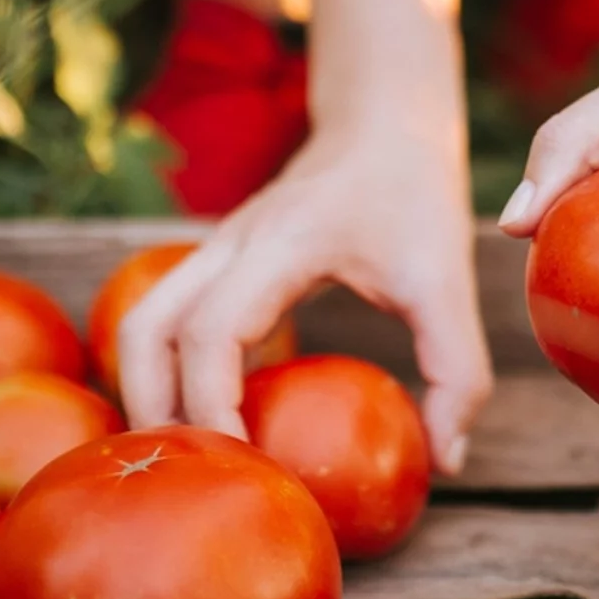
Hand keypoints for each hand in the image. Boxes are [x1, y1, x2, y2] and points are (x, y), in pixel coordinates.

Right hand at [116, 124, 492, 474]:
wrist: (385, 126)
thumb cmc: (417, 199)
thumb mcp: (448, 282)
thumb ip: (457, 372)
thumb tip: (446, 461)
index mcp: (281, 244)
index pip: (213, 331)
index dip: (212, 404)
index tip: (242, 460)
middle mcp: (232, 243)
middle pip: (147, 328)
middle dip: (153, 407)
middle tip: (192, 472)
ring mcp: (216, 249)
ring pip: (141, 321)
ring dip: (145, 389)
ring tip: (185, 453)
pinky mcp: (218, 261)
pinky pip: (165, 317)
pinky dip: (165, 369)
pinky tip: (201, 416)